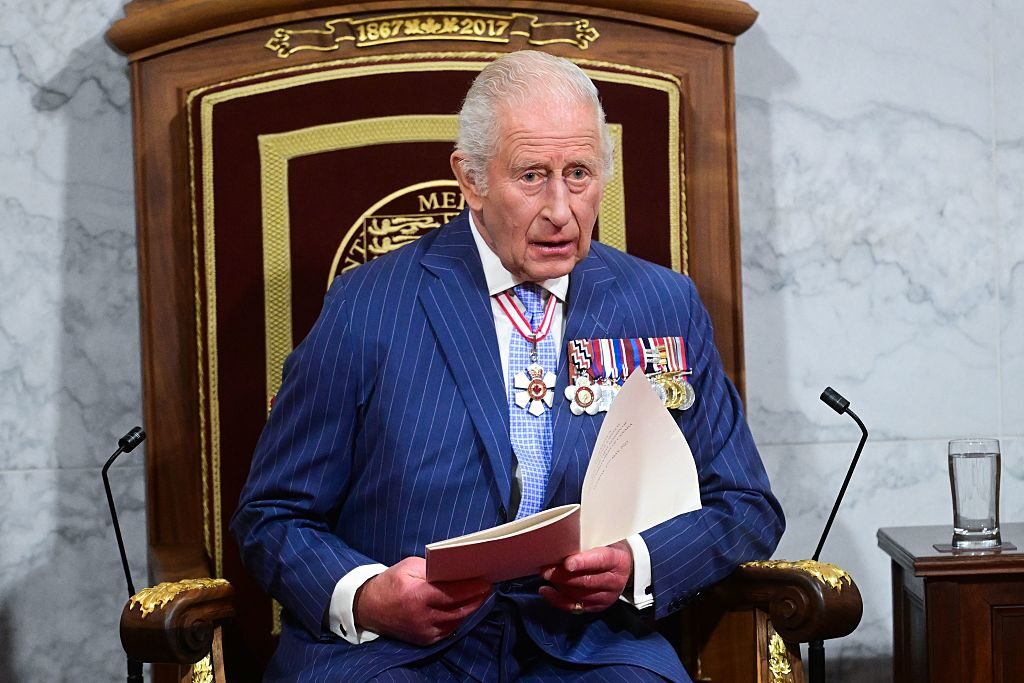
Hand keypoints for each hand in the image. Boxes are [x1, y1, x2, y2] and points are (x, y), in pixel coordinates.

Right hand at [354, 557, 491, 645]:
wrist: (369, 607)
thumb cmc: (391, 582)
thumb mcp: (409, 567)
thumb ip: (433, 569)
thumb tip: (455, 571)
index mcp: (418, 595)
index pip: (453, 593)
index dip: (472, 588)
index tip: (486, 582)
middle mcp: (422, 617)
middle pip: (458, 610)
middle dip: (476, 599)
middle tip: (487, 588)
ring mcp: (423, 631)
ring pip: (455, 622)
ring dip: (469, 609)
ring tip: (479, 597)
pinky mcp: (423, 640)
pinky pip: (447, 630)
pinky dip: (457, 619)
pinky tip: (464, 609)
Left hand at [538, 540, 632, 613]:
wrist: (622, 567)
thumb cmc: (609, 548)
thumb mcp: (605, 539)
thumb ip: (588, 541)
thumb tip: (564, 539)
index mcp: (618, 560)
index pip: (601, 561)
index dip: (583, 562)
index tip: (567, 563)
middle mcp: (614, 581)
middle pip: (586, 581)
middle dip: (563, 576)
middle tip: (546, 569)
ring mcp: (606, 597)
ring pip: (578, 594)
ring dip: (559, 585)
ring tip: (545, 574)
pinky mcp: (596, 607)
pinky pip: (573, 606)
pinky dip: (556, 599)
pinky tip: (545, 590)